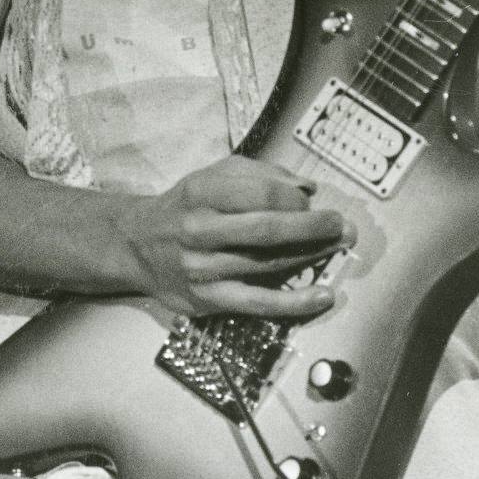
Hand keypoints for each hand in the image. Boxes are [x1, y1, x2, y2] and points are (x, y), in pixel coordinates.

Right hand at [117, 157, 351, 318]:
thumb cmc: (183, 207)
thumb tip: (308, 187)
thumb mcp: (210, 176)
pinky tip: (323, 296)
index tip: (315, 203)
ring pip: (268, 264)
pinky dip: (296, 302)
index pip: (262, 194)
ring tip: (336, 249)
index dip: (297, 200)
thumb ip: (259, 174)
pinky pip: (259, 304)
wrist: (135, 244)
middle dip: (314, 228)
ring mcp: (202, 268)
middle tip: (343, 227)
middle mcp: (198, 229)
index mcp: (200, 193)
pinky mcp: (208, 299)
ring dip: (312, 257)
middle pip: (268, 229)